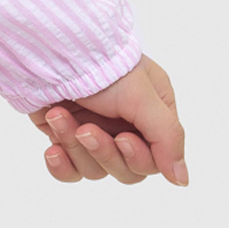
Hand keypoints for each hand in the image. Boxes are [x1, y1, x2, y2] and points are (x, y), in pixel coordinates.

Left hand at [29, 54, 186, 185]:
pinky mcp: (65, 135)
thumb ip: (167, 137)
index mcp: (152, 112)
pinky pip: (70, 170)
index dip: (136, 157)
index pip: (155, 160)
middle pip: (126, 170)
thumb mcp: (141, 95)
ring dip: (75, 148)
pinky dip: (61, 165)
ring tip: (58, 117)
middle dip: (103, 152)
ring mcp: (93, 130)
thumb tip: (182, 180)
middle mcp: (125, 124)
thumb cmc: (99, 62)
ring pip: (95, 170)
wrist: (46, 47)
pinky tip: (53, 150)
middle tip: (85, 130)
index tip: (121, 137)